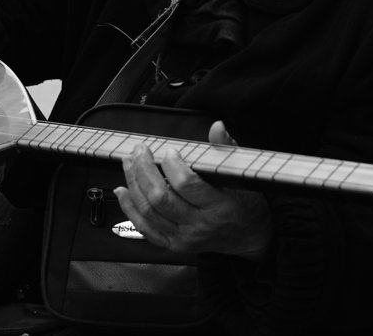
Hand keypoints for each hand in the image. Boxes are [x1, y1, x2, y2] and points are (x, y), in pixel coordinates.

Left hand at [114, 121, 271, 260]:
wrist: (250, 237)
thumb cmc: (246, 204)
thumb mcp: (242, 174)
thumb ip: (227, 149)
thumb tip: (217, 127)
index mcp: (218, 206)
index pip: (187, 185)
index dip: (173, 165)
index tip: (169, 151)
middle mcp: (199, 225)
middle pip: (161, 198)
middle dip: (144, 170)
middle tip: (140, 151)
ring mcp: (184, 238)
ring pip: (148, 212)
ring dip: (134, 184)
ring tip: (129, 163)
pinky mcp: (173, 244)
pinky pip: (145, 228)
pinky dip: (129, 208)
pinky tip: (123, 190)